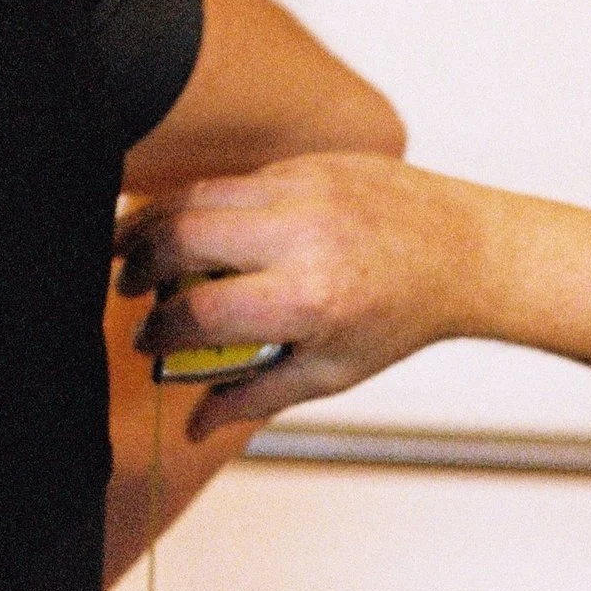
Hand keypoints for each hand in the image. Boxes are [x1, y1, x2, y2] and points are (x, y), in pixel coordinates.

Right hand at [126, 156, 490, 431]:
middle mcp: (301, 236)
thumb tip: (194, 427)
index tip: (148, 343)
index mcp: (309, 299)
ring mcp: (302, 189)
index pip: (200, 311)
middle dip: (137, 264)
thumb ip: (255, 396)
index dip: (159, 331)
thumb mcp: (332, 372)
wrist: (461, 250)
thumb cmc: (399, 317)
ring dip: (151, 224)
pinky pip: (231, 181)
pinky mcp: (304, 163)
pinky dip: (199, 205)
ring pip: (195, 195)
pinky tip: (191, 231)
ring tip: (134, 253)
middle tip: (128, 288)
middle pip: (180, 235)